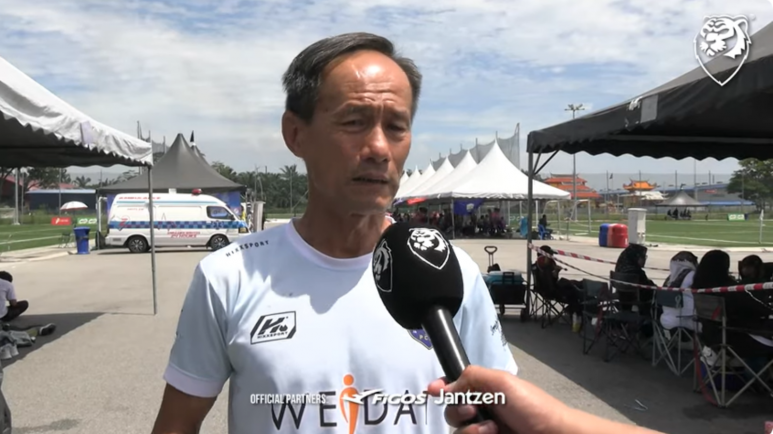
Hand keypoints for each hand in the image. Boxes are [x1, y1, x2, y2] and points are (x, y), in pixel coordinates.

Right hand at [427, 366, 566, 433]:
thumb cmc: (532, 407)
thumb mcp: (502, 383)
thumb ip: (471, 377)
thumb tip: (444, 386)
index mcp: (485, 391)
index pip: (454, 387)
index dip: (440, 388)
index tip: (433, 391)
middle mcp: (482, 411)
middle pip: (451, 413)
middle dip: (458, 412)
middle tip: (474, 411)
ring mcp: (484, 432)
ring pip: (457, 433)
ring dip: (469, 431)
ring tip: (491, 430)